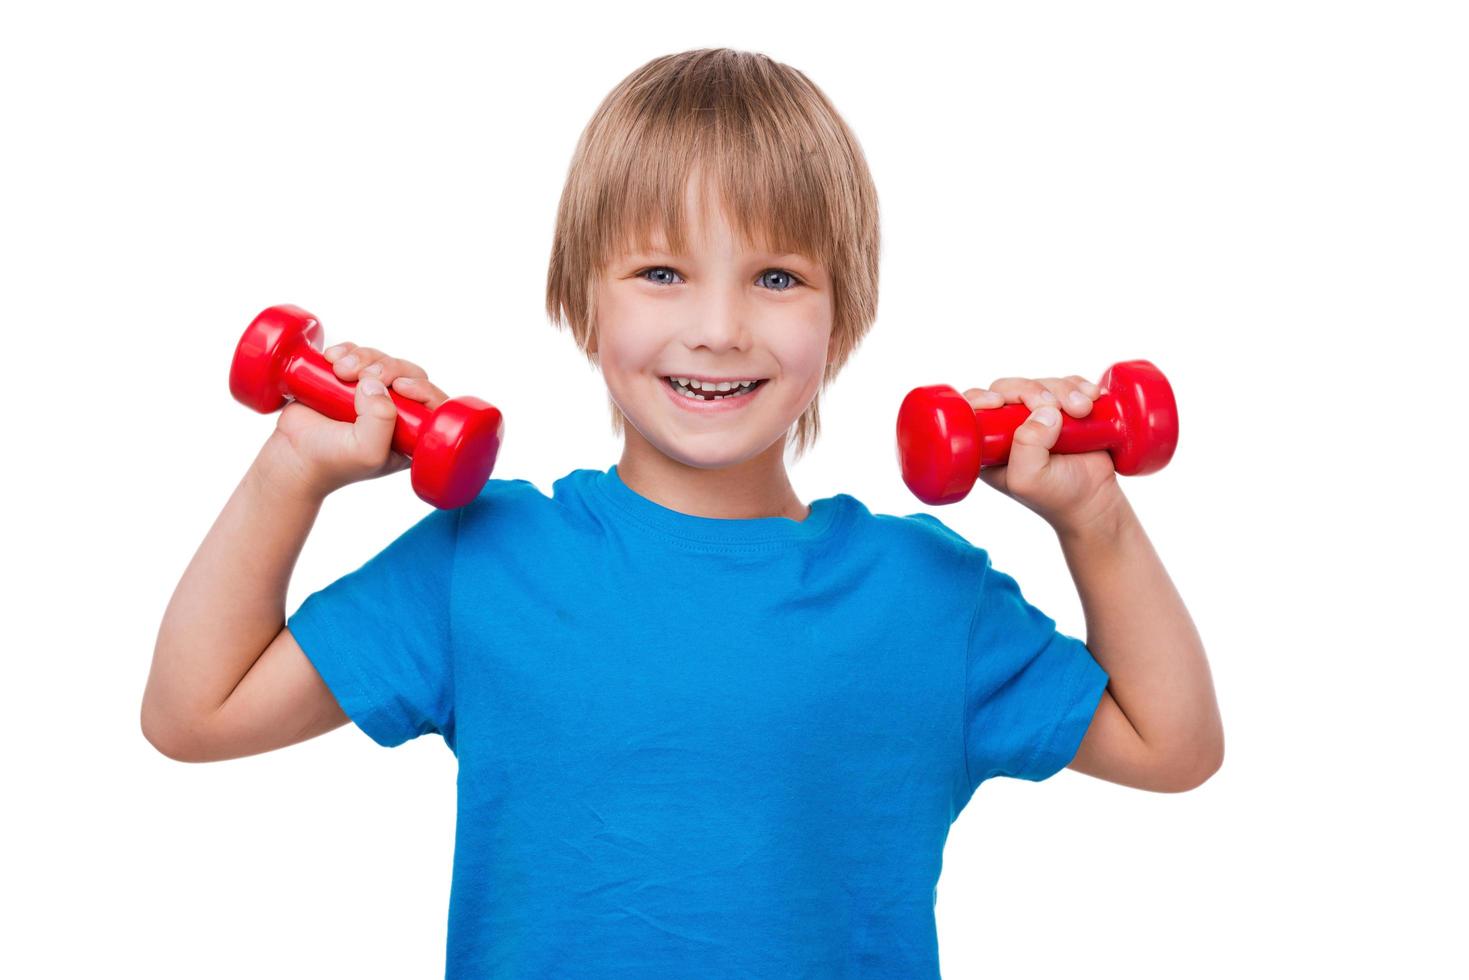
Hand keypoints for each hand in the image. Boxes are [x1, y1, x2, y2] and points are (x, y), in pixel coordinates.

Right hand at [264, 341, 451, 498]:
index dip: (423, 389)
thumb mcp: (366, 451)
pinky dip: (347, 351)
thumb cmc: (330, 462)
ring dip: (363, 357)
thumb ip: (381, 420)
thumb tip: (376, 384)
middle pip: (408, 374)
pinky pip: (357, 354)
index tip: (399, 387)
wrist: (289, 456)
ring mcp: (370, 395)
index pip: (434, 405)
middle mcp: (394, 413)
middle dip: (387, 367)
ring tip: (338, 370)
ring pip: (382, 361)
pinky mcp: (346, 381)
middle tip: (361, 376)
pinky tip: (331, 359)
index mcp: (409, 435)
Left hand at [962, 375, 1125, 535]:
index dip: (981, 398)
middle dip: (1034, 391)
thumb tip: (1044, 412)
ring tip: (1084, 410)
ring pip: (1042, 384)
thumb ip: (1027, 446)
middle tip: (1059, 408)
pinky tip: (1091, 398)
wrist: (1094, 500)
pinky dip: (1079, 387)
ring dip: (1064, 390)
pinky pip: (1067, 384)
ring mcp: (1037, 415)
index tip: (998, 402)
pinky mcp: (1064, 409)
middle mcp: (1009, 427)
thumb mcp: (1029, 479)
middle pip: (1011, 389)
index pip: (974, 410)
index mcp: (989, 445)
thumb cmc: (1057, 496)